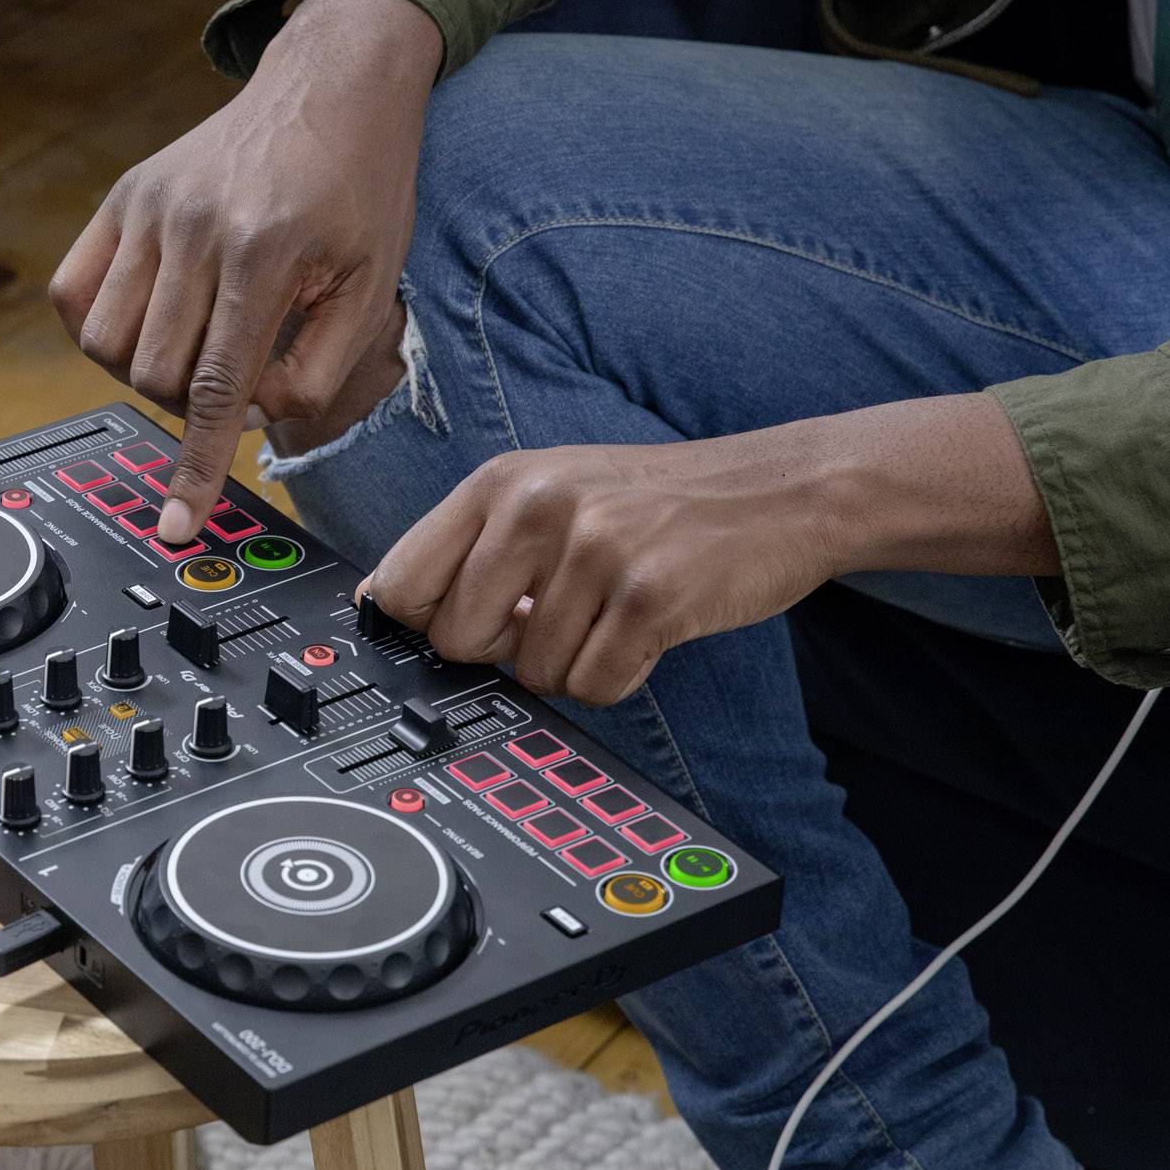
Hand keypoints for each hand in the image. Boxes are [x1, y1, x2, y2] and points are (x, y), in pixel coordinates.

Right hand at [50, 0, 441, 540]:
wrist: (333, 84)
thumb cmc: (359, 184)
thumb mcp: (374, 283)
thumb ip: (319, 365)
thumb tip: (256, 419)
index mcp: (265, 249)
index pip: (214, 385)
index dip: (195, 466)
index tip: (176, 523)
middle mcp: (194, 225)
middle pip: (154, 373)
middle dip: (188, 407)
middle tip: (232, 385)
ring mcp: (148, 207)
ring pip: (103, 342)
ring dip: (144, 373)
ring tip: (195, 352)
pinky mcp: (122, 198)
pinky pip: (72, 292)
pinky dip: (99, 329)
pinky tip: (150, 325)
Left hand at [361, 397, 1059, 704]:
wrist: (783, 489)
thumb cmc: (661, 501)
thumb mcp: (555, 490)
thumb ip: (476, 542)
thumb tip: (387, 607)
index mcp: (501, 482)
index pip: (399, 582)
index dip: (419, 626)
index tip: (452, 634)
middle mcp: (538, 508)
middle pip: (457, 641)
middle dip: (502, 653)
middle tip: (557, 619)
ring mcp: (595, 550)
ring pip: (531, 674)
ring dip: (573, 664)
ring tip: (614, 612)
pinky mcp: (650, 597)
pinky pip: (594, 687)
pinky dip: (619, 678)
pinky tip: (646, 632)